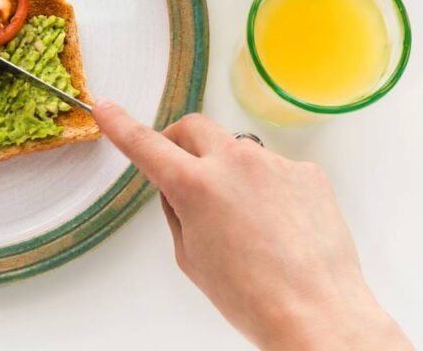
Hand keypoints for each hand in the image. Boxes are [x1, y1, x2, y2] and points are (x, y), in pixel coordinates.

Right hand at [92, 102, 411, 350]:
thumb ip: (178, 210)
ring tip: (246, 222)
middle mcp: (234, 163)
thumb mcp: (190, 255)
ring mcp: (275, 163)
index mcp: (195, 186)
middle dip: (180, 142)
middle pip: (194, 128)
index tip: (106, 109)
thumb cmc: (251, 297)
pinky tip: (277, 226)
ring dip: (230, 172)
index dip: (120, 125)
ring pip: (238, 151)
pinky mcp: (308, 172)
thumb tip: (181, 189)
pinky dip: (268, 189)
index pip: (145, 144)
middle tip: (182, 168)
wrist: (315, 313)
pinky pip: (275, 169)